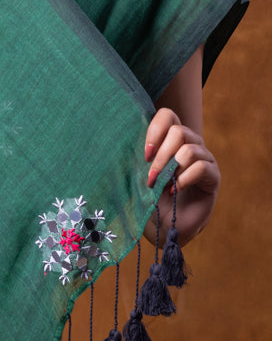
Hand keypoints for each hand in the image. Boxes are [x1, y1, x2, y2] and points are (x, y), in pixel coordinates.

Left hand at [143, 107, 219, 245]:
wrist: (164, 225)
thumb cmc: (150, 197)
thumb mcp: (140, 173)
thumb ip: (140, 156)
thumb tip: (126, 140)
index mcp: (170, 138)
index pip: (168, 115)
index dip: (156, 130)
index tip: (145, 154)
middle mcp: (190, 143)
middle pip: (179, 131)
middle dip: (162, 156)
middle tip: (151, 177)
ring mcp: (205, 158)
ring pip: (190, 150)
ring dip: (172, 169)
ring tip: (163, 186)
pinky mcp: (213, 176)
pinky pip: (202, 167)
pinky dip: (184, 179)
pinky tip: (175, 191)